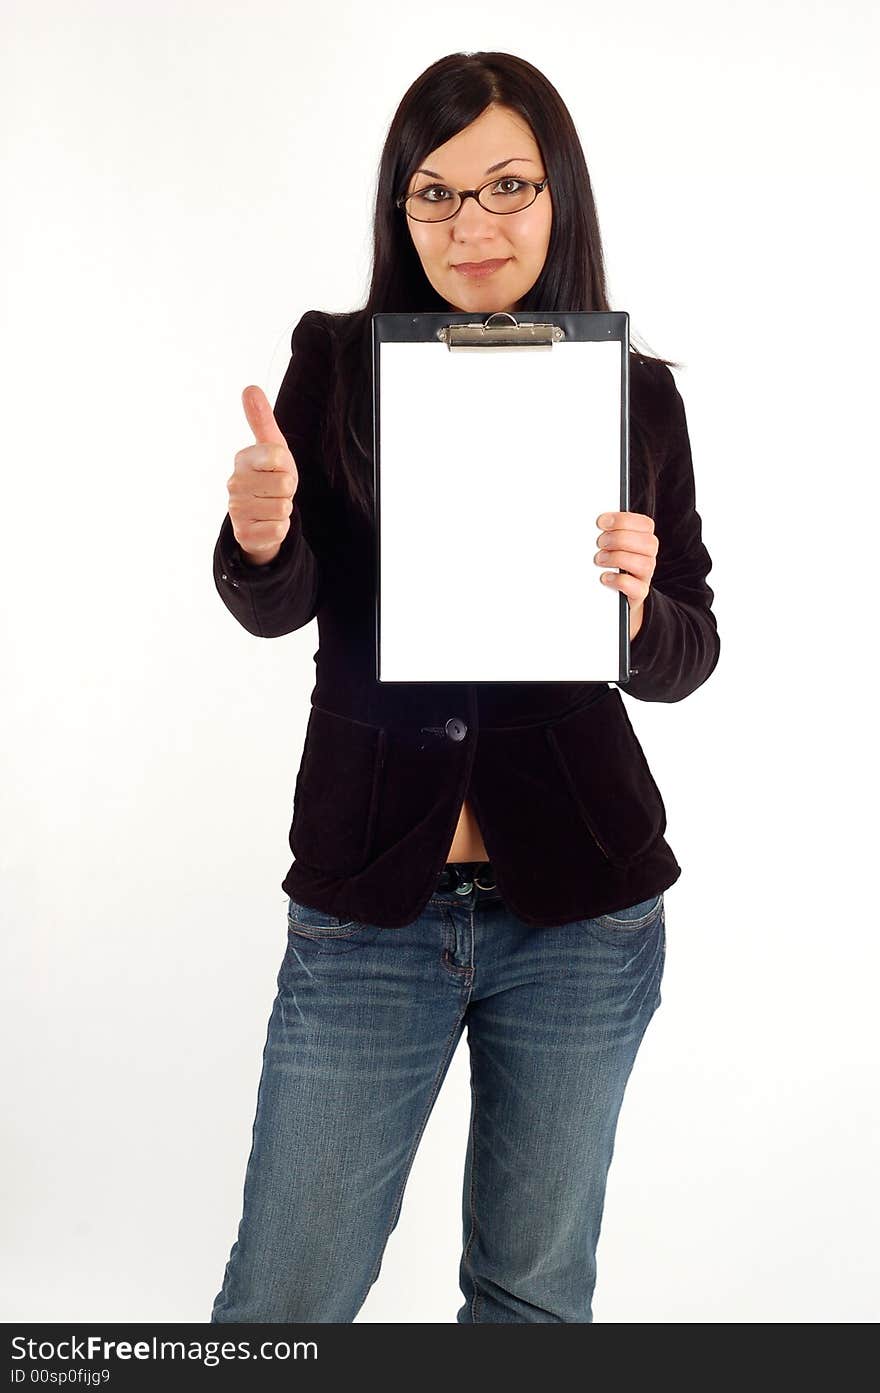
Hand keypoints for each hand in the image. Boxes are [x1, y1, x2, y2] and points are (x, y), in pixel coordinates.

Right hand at [227, 387, 299, 564]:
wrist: (261, 519)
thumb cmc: (269, 478)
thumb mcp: (273, 448)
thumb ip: (262, 420)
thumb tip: (250, 388)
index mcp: (242, 459)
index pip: (279, 455)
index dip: (287, 465)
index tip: (278, 469)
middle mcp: (234, 483)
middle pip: (284, 484)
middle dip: (288, 491)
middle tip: (276, 492)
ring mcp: (236, 510)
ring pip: (283, 508)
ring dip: (284, 510)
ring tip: (272, 507)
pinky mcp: (243, 535)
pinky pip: (279, 529)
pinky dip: (280, 528)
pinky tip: (268, 524)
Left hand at [594, 511, 657, 640]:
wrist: (609, 598)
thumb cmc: (606, 565)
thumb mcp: (605, 546)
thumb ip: (603, 533)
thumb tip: (584, 524)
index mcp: (641, 540)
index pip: (645, 525)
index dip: (624, 520)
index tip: (601, 522)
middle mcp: (647, 557)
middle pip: (648, 542)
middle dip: (620, 539)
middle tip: (599, 543)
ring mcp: (644, 576)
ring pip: (645, 564)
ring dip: (619, 558)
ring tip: (599, 560)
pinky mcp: (638, 594)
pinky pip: (638, 588)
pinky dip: (620, 581)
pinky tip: (604, 577)